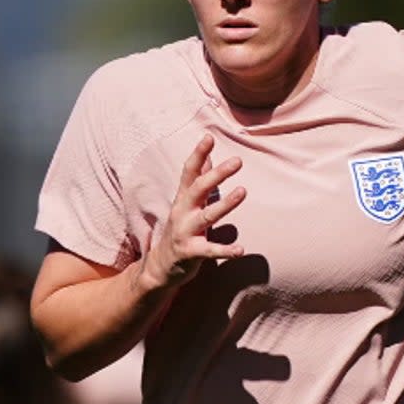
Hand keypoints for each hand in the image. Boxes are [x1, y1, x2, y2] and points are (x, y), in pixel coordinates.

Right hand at [138, 134, 246, 291]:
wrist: (160, 266)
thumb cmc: (180, 229)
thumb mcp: (186, 202)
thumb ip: (198, 180)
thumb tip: (209, 155)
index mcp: (183, 198)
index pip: (189, 172)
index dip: (198, 154)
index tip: (208, 137)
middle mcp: (182, 212)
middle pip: (198, 189)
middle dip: (217, 174)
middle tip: (237, 161)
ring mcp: (185, 232)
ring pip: (207, 216)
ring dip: (225, 204)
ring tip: (243, 191)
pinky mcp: (191, 253)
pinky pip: (210, 251)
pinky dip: (225, 251)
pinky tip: (241, 250)